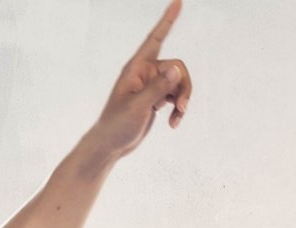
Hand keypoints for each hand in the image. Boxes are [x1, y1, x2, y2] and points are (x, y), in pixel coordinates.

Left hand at [84, 0, 191, 160]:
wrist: (111, 145)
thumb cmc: (117, 125)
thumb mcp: (138, 107)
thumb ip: (158, 88)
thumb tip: (177, 69)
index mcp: (136, 68)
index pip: (155, 38)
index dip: (167, 20)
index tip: (178, 2)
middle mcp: (145, 72)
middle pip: (177, 68)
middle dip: (184, 87)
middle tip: (182, 107)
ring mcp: (151, 85)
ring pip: (179, 83)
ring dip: (183, 101)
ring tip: (177, 119)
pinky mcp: (156, 98)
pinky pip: (176, 96)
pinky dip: (178, 110)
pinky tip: (173, 124)